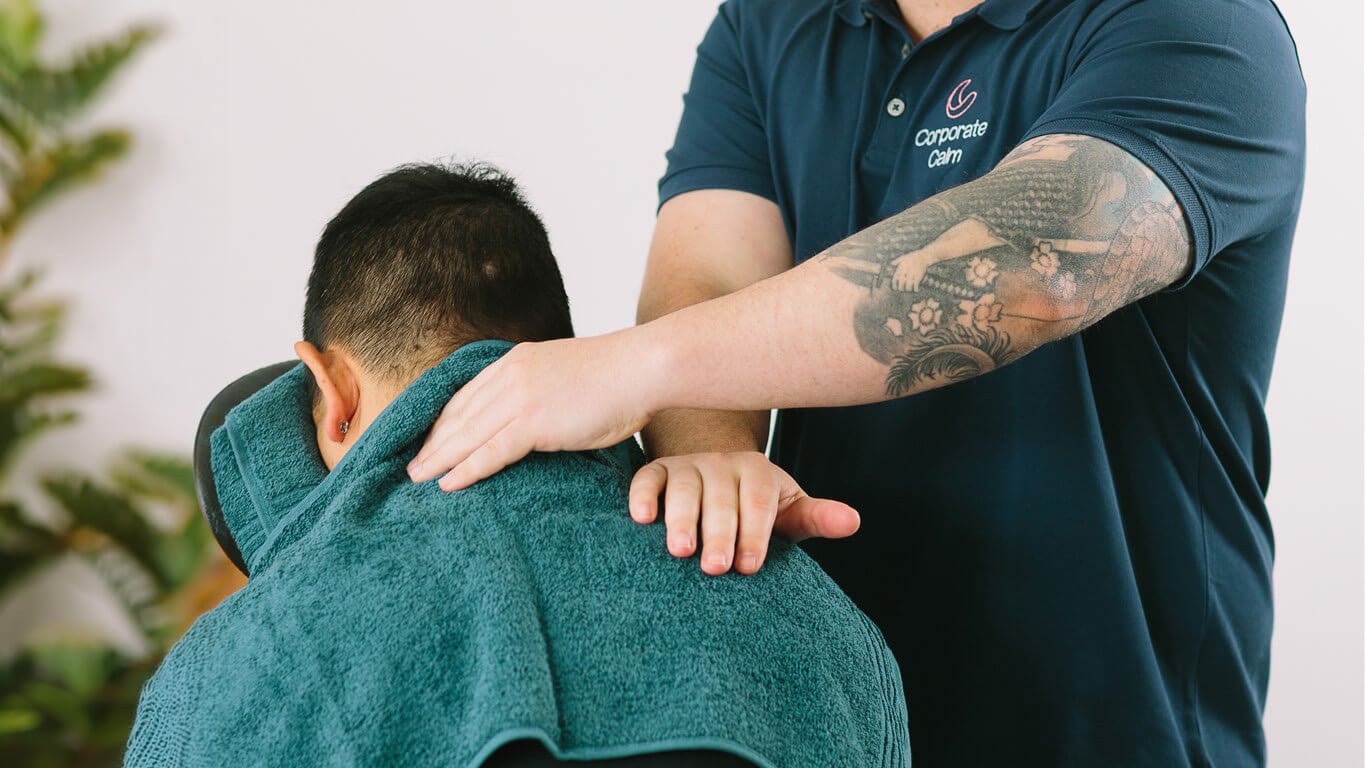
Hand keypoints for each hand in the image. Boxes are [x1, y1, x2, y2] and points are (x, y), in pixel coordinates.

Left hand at [408, 334, 655, 489]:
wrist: (642, 368)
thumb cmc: (617, 378)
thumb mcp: (567, 375)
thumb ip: (543, 390)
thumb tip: (539, 416)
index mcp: (516, 361)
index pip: (467, 394)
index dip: (443, 420)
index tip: (427, 439)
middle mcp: (510, 374)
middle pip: (458, 413)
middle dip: (432, 441)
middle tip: (411, 466)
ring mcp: (520, 396)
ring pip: (467, 434)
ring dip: (438, 458)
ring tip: (417, 479)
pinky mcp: (534, 420)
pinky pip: (490, 450)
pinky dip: (466, 468)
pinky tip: (447, 482)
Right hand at [627, 451, 859, 575]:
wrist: (717, 482)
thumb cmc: (757, 511)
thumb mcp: (788, 513)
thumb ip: (816, 519)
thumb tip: (853, 521)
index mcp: (758, 470)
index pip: (757, 502)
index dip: (754, 534)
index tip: (749, 567)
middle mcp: (722, 462)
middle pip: (721, 498)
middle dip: (719, 534)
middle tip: (716, 569)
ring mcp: (688, 465)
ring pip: (684, 488)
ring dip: (681, 519)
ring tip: (680, 551)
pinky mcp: (658, 472)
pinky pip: (647, 478)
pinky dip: (642, 496)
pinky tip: (640, 519)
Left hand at [889, 249, 929, 290]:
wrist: (923, 256)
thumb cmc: (912, 257)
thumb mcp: (903, 257)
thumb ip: (897, 261)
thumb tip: (891, 264)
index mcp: (901, 267)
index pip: (895, 278)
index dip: (894, 285)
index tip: (895, 288)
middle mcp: (906, 271)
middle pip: (901, 283)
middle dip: (901, 288)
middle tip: (902, 290)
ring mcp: (912, 273)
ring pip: (908, 285)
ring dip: (908, 289)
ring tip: (909, 290)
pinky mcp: (919, 275)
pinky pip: (916, 285)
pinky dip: (916, 289)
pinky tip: (916, 289)